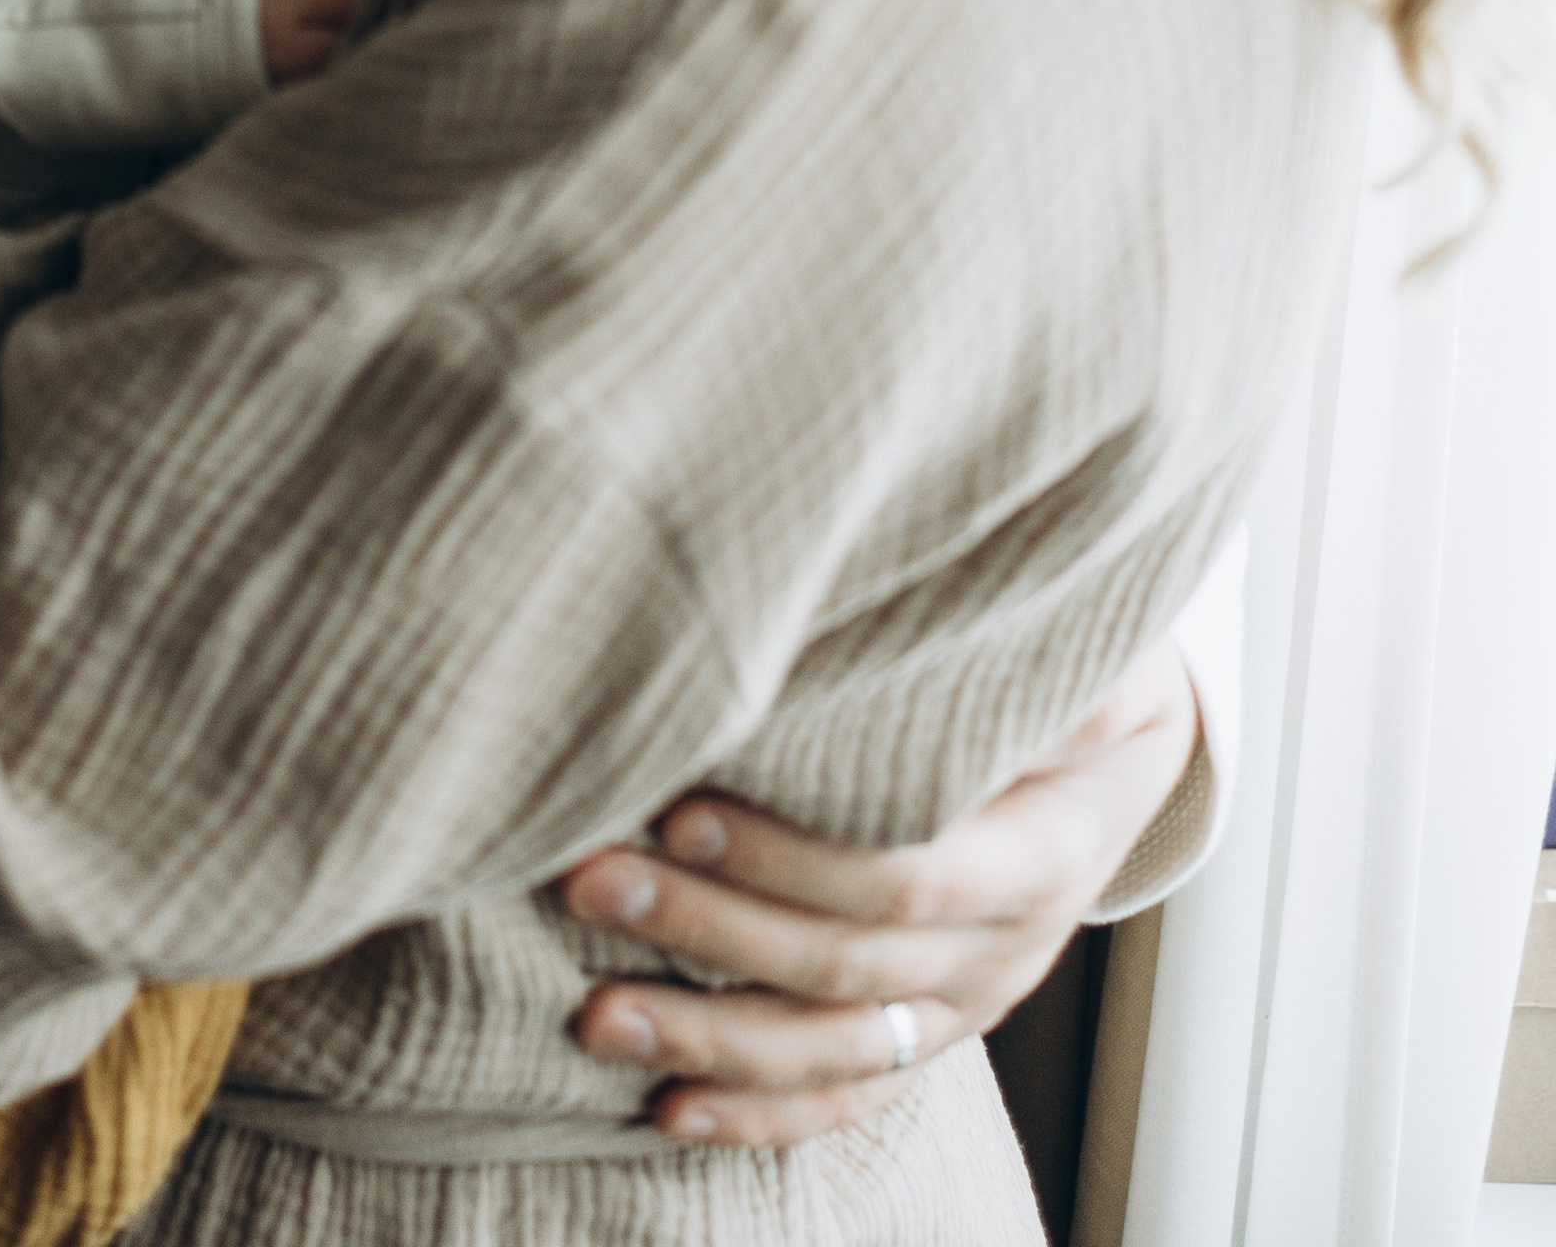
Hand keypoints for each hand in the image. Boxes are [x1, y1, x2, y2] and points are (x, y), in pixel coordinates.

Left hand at [561, 642, 1199, 1144]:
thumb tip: (938, 603)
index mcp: (1041, 855)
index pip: (902, 878)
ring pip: (831, 1049)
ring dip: (708, 1035)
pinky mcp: (927, 1033)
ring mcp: (964, 1005)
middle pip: (842, 964)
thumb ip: (1008, 643)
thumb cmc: (1079, 670)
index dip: (790, 858)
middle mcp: (1004, 950)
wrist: (1124, 757)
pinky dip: (759, 1112)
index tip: (678, 812)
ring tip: (596, 1014)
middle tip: (590, 882)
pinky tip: (667, 1108)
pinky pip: (845, 1092)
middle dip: (707, 929)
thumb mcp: (1076, 642)